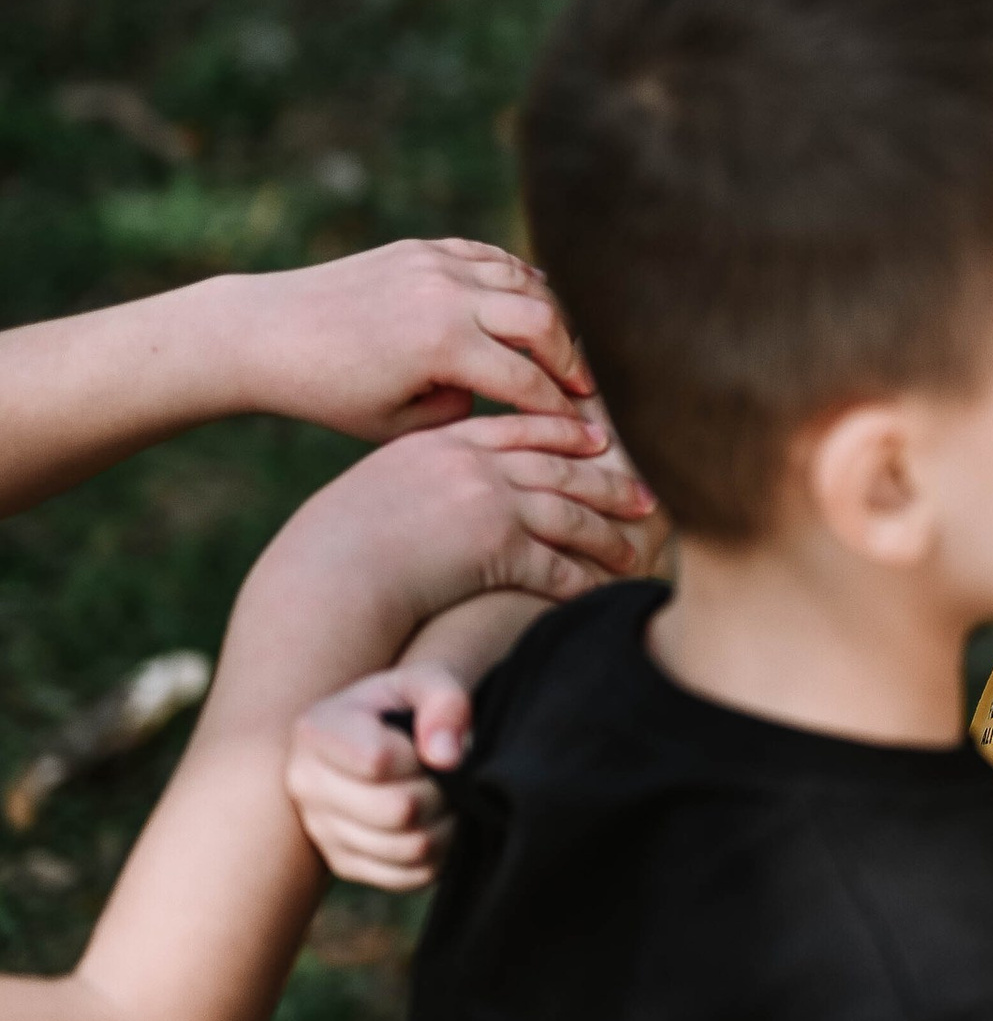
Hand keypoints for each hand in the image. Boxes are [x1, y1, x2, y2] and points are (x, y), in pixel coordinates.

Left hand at [226, 238, 593, 436]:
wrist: (265, 332)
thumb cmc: (327, 392)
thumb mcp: (397, 426)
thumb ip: (460, 410)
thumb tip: (496, 389)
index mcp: (441, 346)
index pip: (527, 381)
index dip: (560, 411)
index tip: (582, 434)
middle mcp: (446, 295)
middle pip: (543, 322)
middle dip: (571, 360)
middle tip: (582, 390)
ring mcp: (434, 264)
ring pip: (523, 282)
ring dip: (551, 318)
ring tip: (561, 351)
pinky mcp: (420, 249)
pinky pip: (490, 257)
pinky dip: (519, 277)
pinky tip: (532, 299)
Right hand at [281, 412, 661, 634]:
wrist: (324, 571)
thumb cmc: (336, 541)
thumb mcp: (379, 484)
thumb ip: (421, 474)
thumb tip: (442, 487)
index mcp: (445, 442)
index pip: (521, 429)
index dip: (567, 433)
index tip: (600, 439)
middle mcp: (474, 465)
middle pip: (560, 466)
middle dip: (607, 480)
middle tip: (641, 494)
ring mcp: (489, 502)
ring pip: (569, 514)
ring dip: (606, 535)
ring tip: (635, 549)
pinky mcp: (497, 547)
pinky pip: (555, 565)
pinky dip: (583, 580)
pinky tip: (603, 591)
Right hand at [288, 664, 471, 890]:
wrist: (391, 735)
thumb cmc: (411, 705)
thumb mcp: (432, 681)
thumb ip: (447, 702)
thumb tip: (447, 757)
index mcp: (316, 731)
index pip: (379, 761)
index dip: (420, 754)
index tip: (423, 742)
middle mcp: (304, 784)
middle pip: (398, 810)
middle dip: (439, 792)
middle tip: (443, 776)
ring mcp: (320, 830)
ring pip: (410, 847)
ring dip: (444, 823)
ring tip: (440, 796)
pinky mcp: (344, 864)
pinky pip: (409, 876)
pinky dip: (437, 854)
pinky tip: (430, 823)